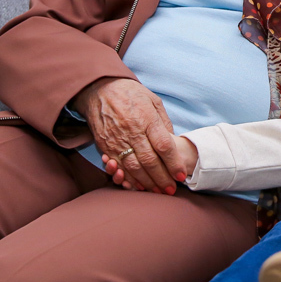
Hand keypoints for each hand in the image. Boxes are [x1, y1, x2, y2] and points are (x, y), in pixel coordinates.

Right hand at [73, 77, 184, 194]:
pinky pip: (118, 167)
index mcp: (147, 119)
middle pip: (149, 161)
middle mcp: (132, 131)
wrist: (99, 89)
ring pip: (133, 167)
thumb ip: (163, 122)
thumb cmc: (131, 94)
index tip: (181, 175)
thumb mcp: (153, 101)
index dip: (173, 163)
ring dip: (147, 182)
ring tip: (158, 191)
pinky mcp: (105, 146)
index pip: (163, 146)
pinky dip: (128, 179)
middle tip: (171, 190)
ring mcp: (117, 140)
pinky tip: (138, 186)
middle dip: (162, 178)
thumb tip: (173, 142)